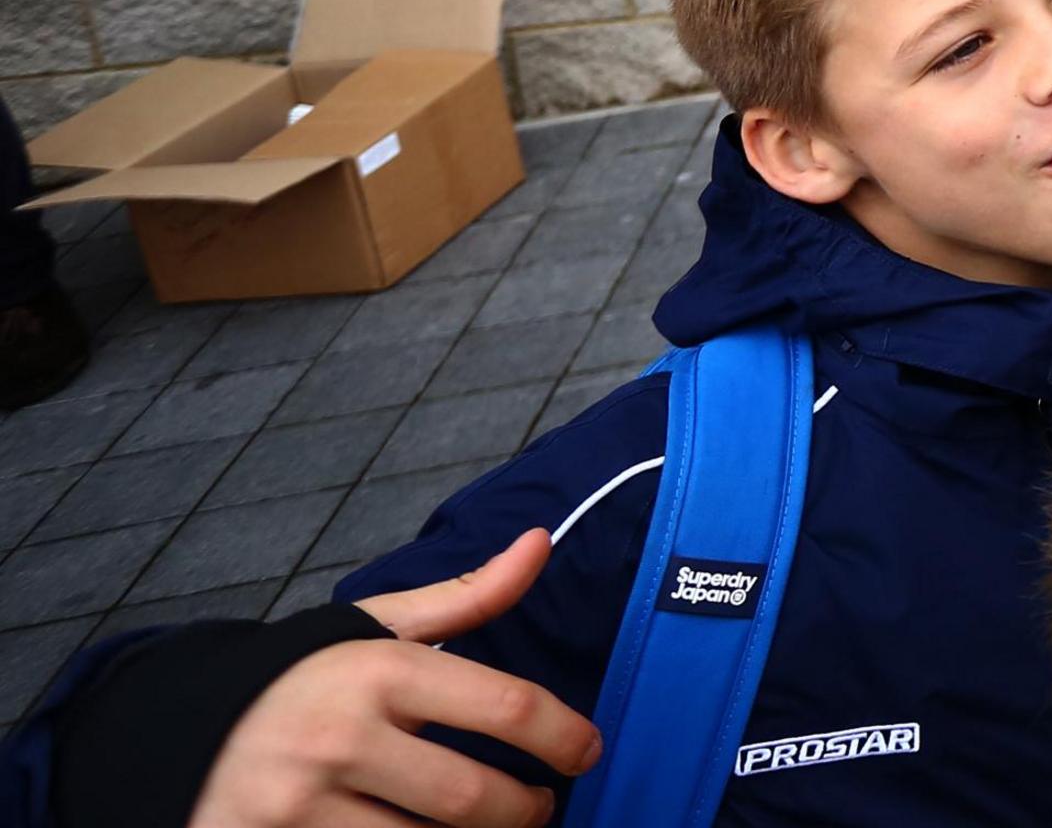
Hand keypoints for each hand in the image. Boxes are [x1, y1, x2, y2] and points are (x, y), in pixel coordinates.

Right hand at [192, 530, 600, 827]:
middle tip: (536, 808)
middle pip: (472, 799)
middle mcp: (340, 740)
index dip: (566, 736)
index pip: (507, 708)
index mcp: (377, 673)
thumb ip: (467, 596)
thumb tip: (539, 543)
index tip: (585, 751)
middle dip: (524, 811)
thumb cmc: (297, 678)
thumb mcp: (373, 628)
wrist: (174, 733)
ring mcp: (298, 809)